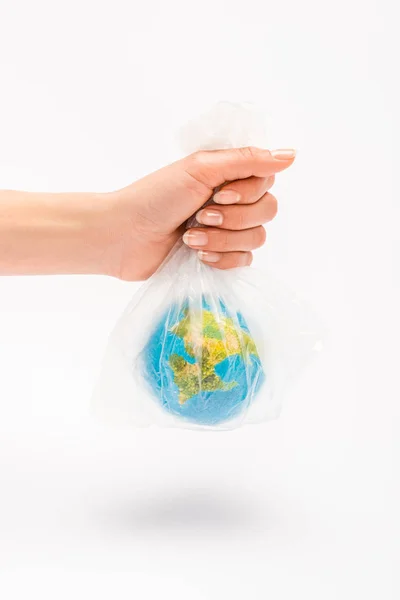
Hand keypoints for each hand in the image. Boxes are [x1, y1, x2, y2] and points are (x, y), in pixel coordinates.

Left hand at [103, 147, 294, 279]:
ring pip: (256, 238)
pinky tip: (198, 256)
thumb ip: (247, 160)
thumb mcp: (200, 168)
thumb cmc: (156, 197)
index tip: (217, 193)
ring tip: (191, 238)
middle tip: (201, 216)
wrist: (124, 236)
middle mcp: (232, 202)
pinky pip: (244, 261)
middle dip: (234, 218)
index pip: (266, 182)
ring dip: (222, 239)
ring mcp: (226, 232)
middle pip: (267, 211)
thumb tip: (290, 155)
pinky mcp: (219, 258)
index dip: (248, 192)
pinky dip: (221, 259)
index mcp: (228, 176)